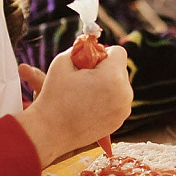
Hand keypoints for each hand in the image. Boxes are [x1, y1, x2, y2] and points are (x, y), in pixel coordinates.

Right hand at [16, 47, 132, 165]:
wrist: (50, 131)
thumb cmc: (54, 95)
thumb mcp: (63, 62)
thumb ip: (79, 48)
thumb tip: (87, 44)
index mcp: (113, 76)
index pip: (118, 52)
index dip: (102, 53)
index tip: (88, 62)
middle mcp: (124, 93)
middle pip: (119, 68)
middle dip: (104, 69)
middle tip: (83, 78)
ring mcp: (123, 109)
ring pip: (119, 85)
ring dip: (106, 84)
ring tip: (84, 93)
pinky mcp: (119, 121)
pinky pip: (117, 101)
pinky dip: (106, 99)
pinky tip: (87, 105)